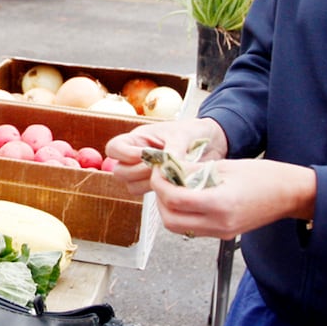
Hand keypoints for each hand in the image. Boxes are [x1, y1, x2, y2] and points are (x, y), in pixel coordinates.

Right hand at [104, 118, 227, 194]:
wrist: (212, 142)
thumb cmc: (194, 132)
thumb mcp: (183, 135)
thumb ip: (172, 150)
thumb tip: (166, 166)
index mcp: (139, 139)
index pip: (114, 148)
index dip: (123, 154)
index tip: (144, 155)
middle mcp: (136, 156)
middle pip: (119, 171)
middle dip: (137, 172)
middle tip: (158, 168)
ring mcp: (144, 172)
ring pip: (131, 185)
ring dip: (147, 183)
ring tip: (168, 175)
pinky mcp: (156, 184)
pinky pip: (146, 194)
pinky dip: (157, 191)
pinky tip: (173, 183)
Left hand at [149, 157, 315, 240]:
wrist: (290, 194)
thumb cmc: (266, 177)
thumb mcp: (225, 166)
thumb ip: (194, 171)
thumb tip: (169, 169)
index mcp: (221, 204)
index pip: (175, 199)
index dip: (161, 183)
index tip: (160, 170)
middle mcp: (219, 223)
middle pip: (170, 219)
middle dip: (160, 198)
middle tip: (162, 179)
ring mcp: (220, 232)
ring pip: (178, 227)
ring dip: (168, 208)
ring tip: (173, 187)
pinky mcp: (222, 233)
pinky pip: (191, 228)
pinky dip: (182, 214)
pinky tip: (187, 197)